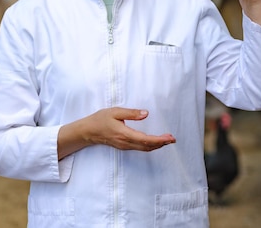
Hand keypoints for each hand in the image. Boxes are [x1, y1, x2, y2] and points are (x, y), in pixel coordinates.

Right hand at [58, 107, 175, 158]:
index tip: (169, 138)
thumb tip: (146, 114)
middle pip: (147, 146)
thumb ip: (131, 113)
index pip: (146, 139)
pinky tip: (155, 142)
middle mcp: (126, 142)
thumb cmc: (100, 119)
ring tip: (167, 140)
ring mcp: (125, 146)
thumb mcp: (115, 111)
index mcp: (124, 134)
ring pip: (144, 148)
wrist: (87, 131)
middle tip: (173, 139)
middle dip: (161, 143)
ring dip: (156, 145)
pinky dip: (150, 145)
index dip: (159, 140)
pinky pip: (140, 148)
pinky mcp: (124, 146)